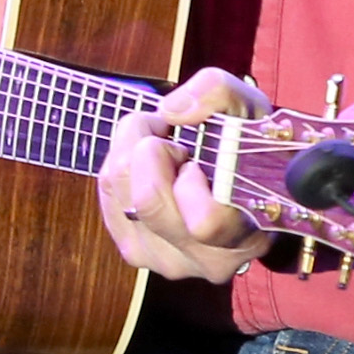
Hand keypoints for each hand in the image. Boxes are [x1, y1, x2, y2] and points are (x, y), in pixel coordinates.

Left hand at [97, 67, 277, 278]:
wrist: (238, 183)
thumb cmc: (246, 147)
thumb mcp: (246, 106)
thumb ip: (218, 93)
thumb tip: (170, 112)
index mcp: (247, 234)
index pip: (205, 221)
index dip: (191, 175)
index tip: (197, 156)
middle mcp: (209, 259)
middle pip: (148, 199)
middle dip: (152, 150)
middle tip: (176, 144)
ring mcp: (169, 261)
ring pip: (118, 192)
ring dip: (133, 156)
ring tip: (165, 156)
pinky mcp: (136, 253)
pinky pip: (107, 196)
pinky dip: (120, 172)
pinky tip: (148, 172)